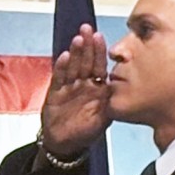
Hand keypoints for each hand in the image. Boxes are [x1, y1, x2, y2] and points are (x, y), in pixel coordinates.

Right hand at [36, 24, 112, 161]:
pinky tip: (63, 56)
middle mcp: (83, 84)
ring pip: (72, 66)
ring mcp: (69, 87)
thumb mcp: (104, 118)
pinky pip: (59, 78)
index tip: (99, 36)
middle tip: (87, 29)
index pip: (99, 65)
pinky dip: (61, 68)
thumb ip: (110, 103)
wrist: (65, 144)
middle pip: (85, 61)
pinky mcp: (55, 93)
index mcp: (97, 88)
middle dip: (86, 45)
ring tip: (77, 39)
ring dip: (74, 53)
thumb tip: (119, 88)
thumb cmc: (86, 131)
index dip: (99, 51)